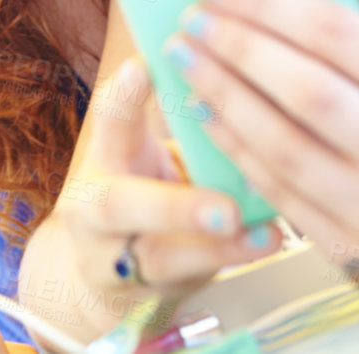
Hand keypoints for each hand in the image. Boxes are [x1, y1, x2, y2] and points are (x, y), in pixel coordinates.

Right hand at [54, 57, 278, 300]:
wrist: (101, 269)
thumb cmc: (145, 190)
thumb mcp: (147, 152)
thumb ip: (183, 127)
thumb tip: (244, 83)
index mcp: (106, 154)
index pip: (109, 118)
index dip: (126, 93)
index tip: (148, 64)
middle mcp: (95, 206)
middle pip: (118, 205)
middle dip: (175, 206)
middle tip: (225, 209)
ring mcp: (110, 258)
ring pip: (155, 258)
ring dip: (212, 248)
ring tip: (260, 236)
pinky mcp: (136, 294)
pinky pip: (182, 283)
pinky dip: (227, 263)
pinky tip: (263, 244)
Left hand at [166, 0, 358, 261]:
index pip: (340, 35)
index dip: (268, 4)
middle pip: (308, 93)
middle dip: (238, 49)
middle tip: (191, 18)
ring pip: (283, 147)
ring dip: (222, 95)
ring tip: (186, 55)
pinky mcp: (352, 249)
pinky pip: (276, 191)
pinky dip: (232, 145)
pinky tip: (203, 107)